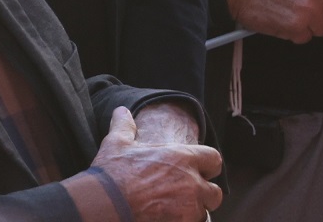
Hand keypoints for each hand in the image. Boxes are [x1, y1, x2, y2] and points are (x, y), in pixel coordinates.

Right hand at [92, 107, 223, 221]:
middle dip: (204, 195)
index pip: (214, 160)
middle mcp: (191, 183)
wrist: (107, 204)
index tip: (199, 171)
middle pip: (215, 193)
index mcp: (182, 158)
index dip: (208, 166)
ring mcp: (188, 207)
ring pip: (204, 213)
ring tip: (177, 211)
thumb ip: (125, 126)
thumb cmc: (113, 173)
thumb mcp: (117, 143)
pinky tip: (171, 219)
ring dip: (194, 212)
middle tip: (188, 196)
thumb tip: (122, 112)